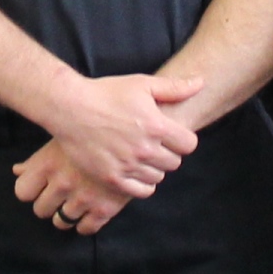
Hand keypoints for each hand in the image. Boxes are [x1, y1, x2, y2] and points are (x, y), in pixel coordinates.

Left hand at [13, 138, 152, 236]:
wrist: (138, 130)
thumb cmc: (98, 127)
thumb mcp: (65, 136)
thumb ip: (37, 159)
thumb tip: (17, 170)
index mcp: (49, 162)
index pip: (23, 191)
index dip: (30, 190)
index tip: (39, 187)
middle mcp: (62, 182)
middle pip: (41, 209)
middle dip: (48, 204)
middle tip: (58, 196)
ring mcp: (83, 198)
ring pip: (61, 222)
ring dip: (66, 215)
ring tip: (75, 203)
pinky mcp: (105, 209)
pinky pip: (86, 229)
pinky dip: (85, 224)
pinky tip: (90, 212)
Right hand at [52, 72, 204, 189]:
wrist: (71, 108)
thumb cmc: (106, 93)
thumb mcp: (142, 84)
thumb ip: (175, 87)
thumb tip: (201, 82)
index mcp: (157, 126)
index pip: (189, 145)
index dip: (182, 139)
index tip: (171, 135)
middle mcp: (146, 149)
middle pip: (175, 163)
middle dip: (168, 153)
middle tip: (154, 144)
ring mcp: (129, 165)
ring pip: (158, 177)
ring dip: (154, 168)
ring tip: (141, 156)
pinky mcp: (113, 177)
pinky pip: (141, 191)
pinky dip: (142, 184)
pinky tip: (135, 171)